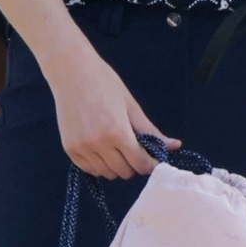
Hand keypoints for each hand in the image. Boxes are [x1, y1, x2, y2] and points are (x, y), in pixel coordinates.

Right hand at [48, 41, 179, 178]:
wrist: (72, 72)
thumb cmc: (104, 84)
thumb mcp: (131, 106)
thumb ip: (151, 131)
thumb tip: (175, 146)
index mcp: (118, 132)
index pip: (141, 164)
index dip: (150, 164)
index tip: (153, 158)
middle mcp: (98, 144)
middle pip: (125, 172)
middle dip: (134, 164)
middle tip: (134, 149)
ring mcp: (82, 148)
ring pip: (107, 173)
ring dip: (116, 166)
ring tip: (117, 147)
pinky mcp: (69, 149)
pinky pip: (90, 169)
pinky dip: (99, 164)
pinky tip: (102, 149)